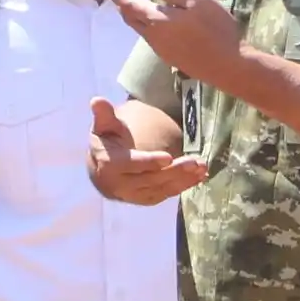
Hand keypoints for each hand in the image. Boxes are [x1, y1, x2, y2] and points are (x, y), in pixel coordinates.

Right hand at [88, 98, 210, 205]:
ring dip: (184, 179)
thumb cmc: (106, 142)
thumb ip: (103, 115)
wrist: (102, 171)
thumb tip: (97, 100)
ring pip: (161, 188)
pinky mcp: (146, 200)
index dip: (148, 162)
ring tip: (202, 167)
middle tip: (196, 162)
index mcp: (108, 165)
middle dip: (175, 171)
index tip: (168, 157)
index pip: (129, 164)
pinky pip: (167, 194)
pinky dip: (184, 186)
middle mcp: (120, 185)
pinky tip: (199, 176)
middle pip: (150, 179)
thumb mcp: (103, 126)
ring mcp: (134, 195)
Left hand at [104, 0, 248, 89]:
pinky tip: (156, 23)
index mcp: (158, 20)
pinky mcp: (171, 58)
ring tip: (134, 6)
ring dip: (134, 17)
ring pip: (140, 30)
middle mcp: (153, 36)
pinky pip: (151, 38)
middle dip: (123, 6)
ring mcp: (161, 50)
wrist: (228, 66)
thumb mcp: (198, 1)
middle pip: (131, 19)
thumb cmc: (216, 29)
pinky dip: (146, 26)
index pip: (131, 4)